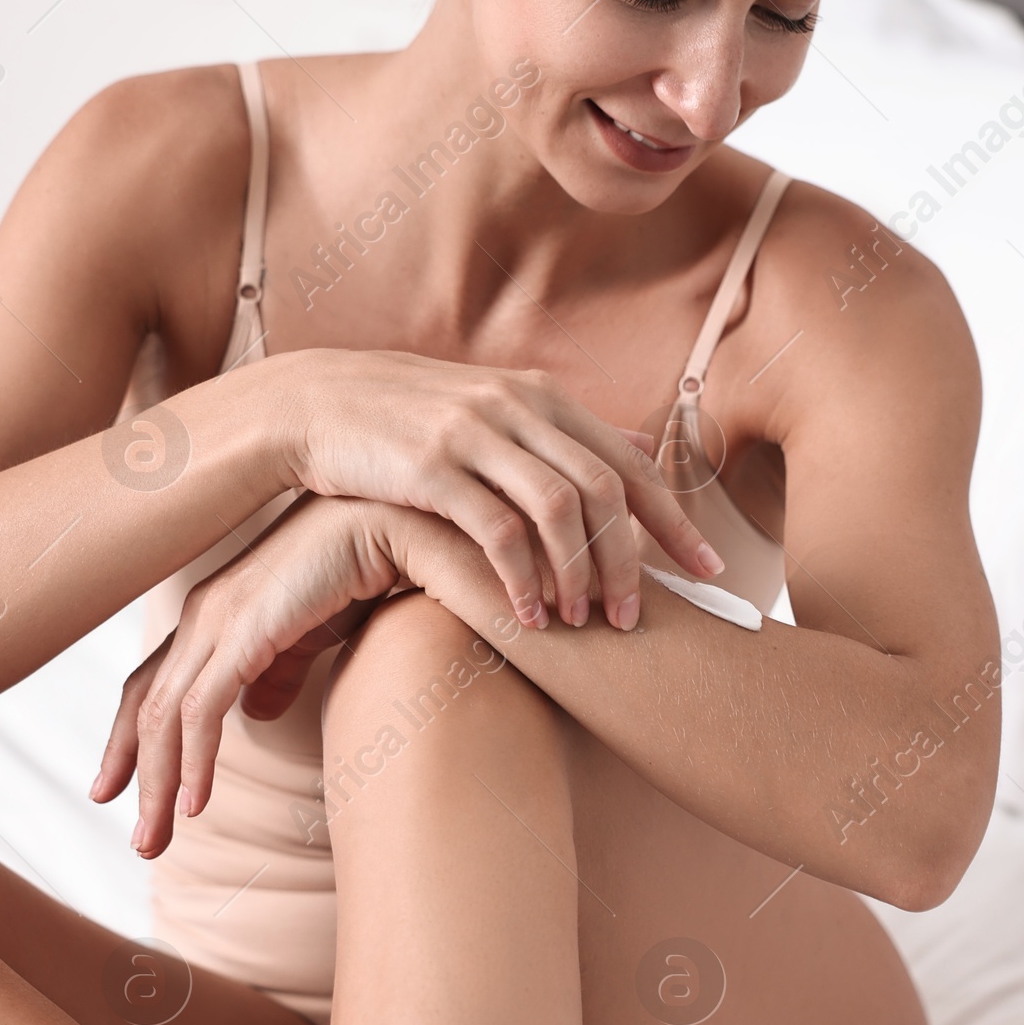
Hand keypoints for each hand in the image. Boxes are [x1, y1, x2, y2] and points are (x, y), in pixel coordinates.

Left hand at [92, 494, 428, 857]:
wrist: (401, 522)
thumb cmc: (367, 566)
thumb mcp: (314, 633)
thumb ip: (280, 670)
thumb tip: (254, 714)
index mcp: (218, 613)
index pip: (155, 684)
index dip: (130, 738)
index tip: (119, 788)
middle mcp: (205, 615)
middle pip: (145, 703)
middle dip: (132, 771)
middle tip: (138, 838)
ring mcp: (220, 620)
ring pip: (165, 718)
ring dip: (158, 786)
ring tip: (156, 842)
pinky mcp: (245, 630)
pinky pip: (203, 710)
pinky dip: (193, 762)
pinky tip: (196, 804)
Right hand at [271, 347, 721, 631]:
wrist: (313, 402)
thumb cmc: (404, 421)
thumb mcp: (488, 412)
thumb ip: (555, 437)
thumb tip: (630, 454)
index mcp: (541, 397)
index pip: (630, 462)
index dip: (675, 520)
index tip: (709, 571)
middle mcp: (519, 408)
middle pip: (608, 490)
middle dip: (634, 561)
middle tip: (641, 619)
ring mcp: (477, 435)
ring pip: (561, 511)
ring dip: (580, 576)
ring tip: (584, 627)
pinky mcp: (432, 467)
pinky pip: (497, 531)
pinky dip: (521, 581)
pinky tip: (528, 621)